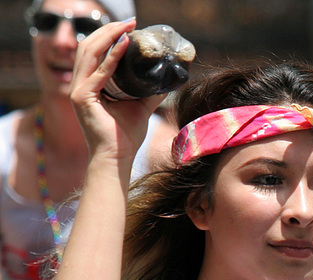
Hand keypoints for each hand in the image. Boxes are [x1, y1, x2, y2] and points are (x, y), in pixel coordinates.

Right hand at [69, 19, 167, 168]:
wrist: (118, 158)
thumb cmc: (126, 136)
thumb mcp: (142, 106)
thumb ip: (150, 91)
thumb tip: (168, 78)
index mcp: (90, 84)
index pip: (96, 52)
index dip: (111, 36)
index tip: (131, 27)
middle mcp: (80, 84)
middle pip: (90, 46)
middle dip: (110, 30)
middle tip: (131, 22)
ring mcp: (78, 91)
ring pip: (90, 53)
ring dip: (110, 37)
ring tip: (128, 28)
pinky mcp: (82, 98)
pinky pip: (98, 73)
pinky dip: (112, 58)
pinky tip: (125, 46)